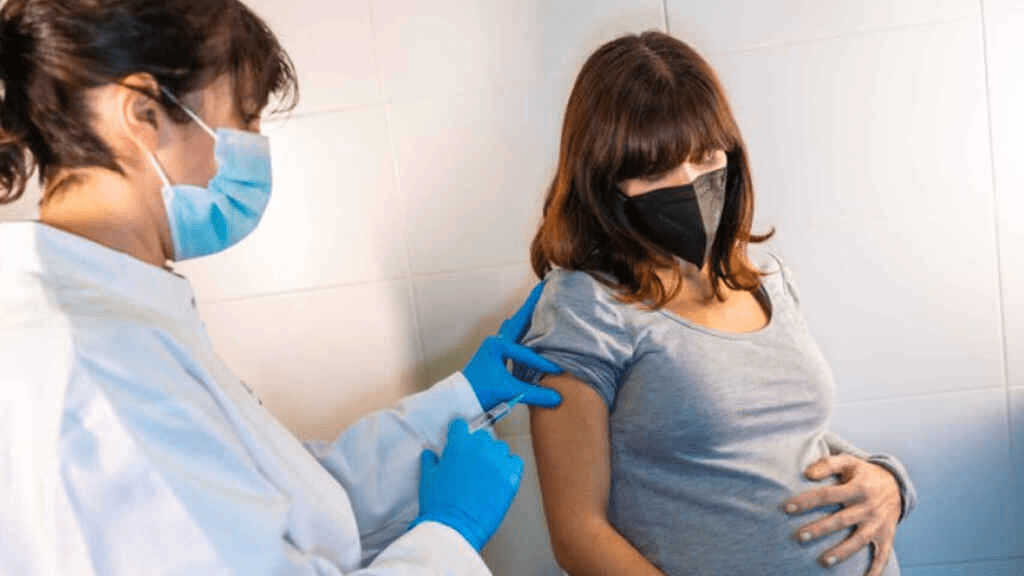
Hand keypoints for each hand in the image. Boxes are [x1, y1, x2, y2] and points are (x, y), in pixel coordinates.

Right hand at [413, 420, 523, 549]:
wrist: (455, 527)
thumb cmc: (439, 504)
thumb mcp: (428, 479)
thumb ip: (430, 462)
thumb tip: (430, 454)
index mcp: (458, 444)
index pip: (461, 425)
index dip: (458, 432)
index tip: (459, 438)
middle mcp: (480, 447)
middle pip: (482, 436)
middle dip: (477, 446)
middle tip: (472, 462)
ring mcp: (497, 461)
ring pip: (500, 448)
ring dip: (494, 455)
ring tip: (487, 471)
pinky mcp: (511, 476)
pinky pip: (515, 462)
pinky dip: (510, 466)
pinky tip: (502, 477)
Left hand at [464, 282, 562, 410]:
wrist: (462, 398)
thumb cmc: (480, 392)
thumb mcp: (508, 391)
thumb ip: (534, 394)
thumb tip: (558, 398)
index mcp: (497, 346)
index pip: (524, 352)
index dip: (541, 362)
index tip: (557, 369)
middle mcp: (497, 340)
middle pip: (520, 319)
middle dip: (533, 304)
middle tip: (545, 285)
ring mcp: (497, 344)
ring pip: (517, 325)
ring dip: (529, 313)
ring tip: (541, 299)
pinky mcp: (498, 352)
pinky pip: (516, 334)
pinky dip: (526, 326)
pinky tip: (532, 322)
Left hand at [784, 455, 901, 574]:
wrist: (896, 484)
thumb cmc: (863, 473)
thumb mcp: (849, 461)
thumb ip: (827, 464)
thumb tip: (807, 473)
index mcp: (858, 487)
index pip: (828, 495)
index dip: (807, 501)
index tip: (787, 508)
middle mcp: (868, 507)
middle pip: (841, 520)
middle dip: (820, 529)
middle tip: (799, 536)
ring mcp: (878, 523)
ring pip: (859, 540)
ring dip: (842, 552)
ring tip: (823, 562)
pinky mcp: (886, 535)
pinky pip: (883, 555)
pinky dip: (876, 570)